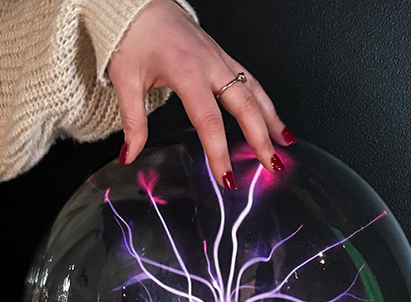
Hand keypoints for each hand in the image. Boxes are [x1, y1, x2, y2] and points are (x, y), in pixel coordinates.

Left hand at [107, 0, 294, 188]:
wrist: (139, 6)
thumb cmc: (133, 36)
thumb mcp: (126, 81)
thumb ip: (133, 123)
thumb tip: (130, 154)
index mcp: (187, 72)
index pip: (209, 121)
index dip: (219, 153)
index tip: (225, 177)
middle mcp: (210, 65)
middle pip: (244, 107)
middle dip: (260, 139)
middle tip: (271, 164)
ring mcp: (220, 59)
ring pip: (255, 91)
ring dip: (272, 119)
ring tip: (284, 144)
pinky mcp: (223, 56)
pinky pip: (251, 81)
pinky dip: (265, 101)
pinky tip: (272, 116)